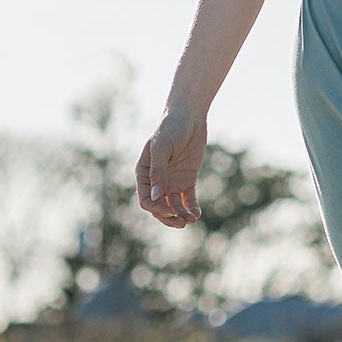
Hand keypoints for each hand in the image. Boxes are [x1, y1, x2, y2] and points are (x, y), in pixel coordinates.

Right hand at [135, 110, 205, 227]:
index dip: (156, 209)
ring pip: (174, 205)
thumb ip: (158, 172)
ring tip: (191, 220)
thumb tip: (156, 196)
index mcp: (144, 174)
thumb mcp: (162, 149)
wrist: (189, 117)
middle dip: (169, 217)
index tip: (169, 212)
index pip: (146, 199)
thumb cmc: (170, 129)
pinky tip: (196, 214)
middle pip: (159, 206)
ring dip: (181, 215)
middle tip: (182, 223)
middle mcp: (157, 180)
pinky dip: (192, 208)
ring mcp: (172, 181)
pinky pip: (188, 199)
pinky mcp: (187, 179)